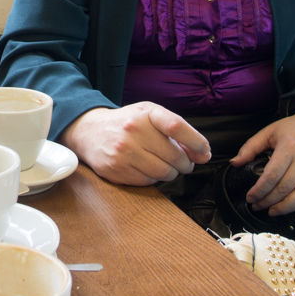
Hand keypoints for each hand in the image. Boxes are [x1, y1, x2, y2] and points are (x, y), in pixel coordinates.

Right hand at [59, 103, 211, 185]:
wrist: (90, 132)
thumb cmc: (128, 124)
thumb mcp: (150, 116)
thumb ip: (178, 131)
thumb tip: (203, 154)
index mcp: (146, 113)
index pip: (177, 126)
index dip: (196, 142)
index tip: (204, 151)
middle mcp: (134, 131)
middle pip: (175, 156)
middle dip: (185, 164)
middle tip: (182, 163)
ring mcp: (124, 152)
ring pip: (164, 173)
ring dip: (171, 173)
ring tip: (163, 165)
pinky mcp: (117, 170)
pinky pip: (148, 182)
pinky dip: (152, 178)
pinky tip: (145, 168)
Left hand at [231, 102, 294, 215]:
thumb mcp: (270, 131)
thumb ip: (251, 147)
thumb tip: (235, 163)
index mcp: (290, 147)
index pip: (271, 176)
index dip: (259, 191)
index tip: (250, 198)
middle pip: (285, 188)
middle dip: (268, 201)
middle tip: (259, 206)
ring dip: (286, 208)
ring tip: (274, 211)